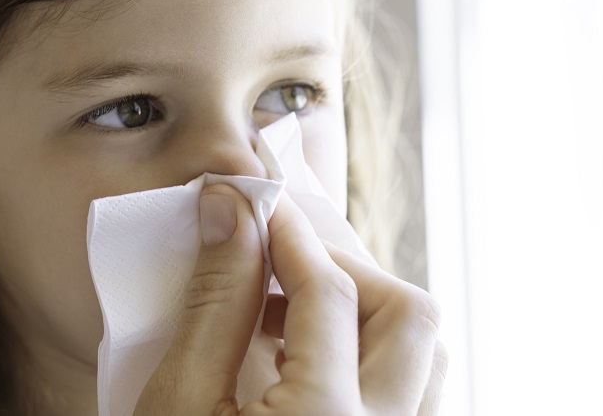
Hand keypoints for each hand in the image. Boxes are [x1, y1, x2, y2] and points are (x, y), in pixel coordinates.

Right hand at [134, 184, 445, 414]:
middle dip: (348, 273)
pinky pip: (412, 395)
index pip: (328, 294)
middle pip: (410, 318)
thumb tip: (231, 210)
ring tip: (293, 311)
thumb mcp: (179, 401)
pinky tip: (310, 359)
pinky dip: (372, 356)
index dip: (289, 237)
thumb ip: (215, 301)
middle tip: (282, 266)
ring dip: (367, 313)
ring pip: (424, 357)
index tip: (257, 205)